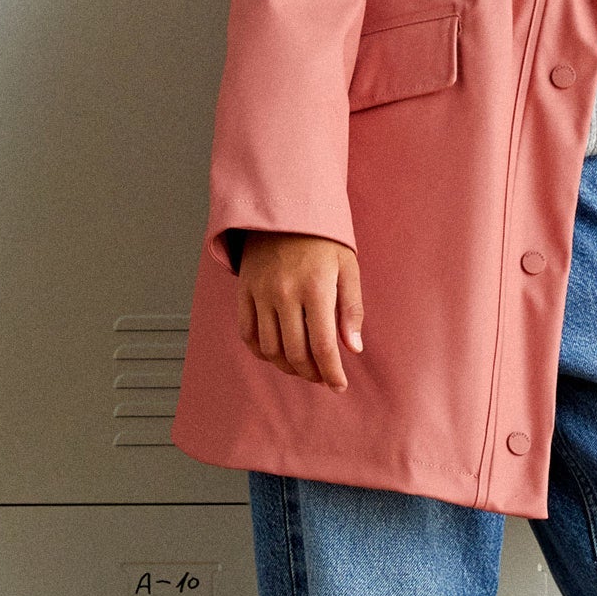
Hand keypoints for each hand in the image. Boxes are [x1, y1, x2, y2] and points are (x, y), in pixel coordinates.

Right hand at [237, 233, 364, 389]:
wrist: (284, 209)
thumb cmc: (323, 239)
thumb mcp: (348, 268)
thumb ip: (351, 309)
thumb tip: (353, 349)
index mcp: (316, 288)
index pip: (323, 345)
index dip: (331, 372)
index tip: (339, 386)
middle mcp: (285, 294)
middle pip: (295, 353)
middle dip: (312, 374)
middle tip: (323, 377)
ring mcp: (260, 293)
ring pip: (270, 349)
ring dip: (288, 367)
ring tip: (303, 367)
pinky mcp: (243, 291)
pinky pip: (248, 334)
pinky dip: (261, 352)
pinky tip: (277, 354)